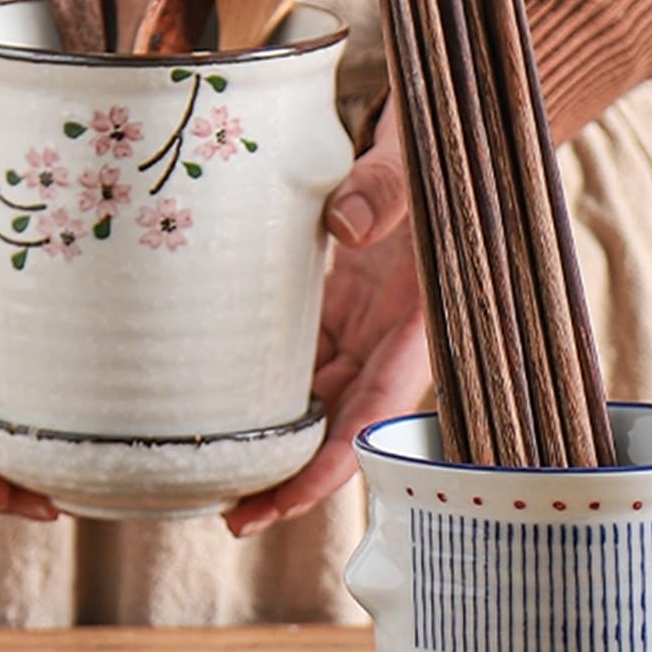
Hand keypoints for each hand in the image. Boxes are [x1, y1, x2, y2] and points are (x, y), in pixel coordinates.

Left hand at [226, 103, 428, 535]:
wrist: (439, 138)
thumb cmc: (439, 157)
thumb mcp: (419, 169)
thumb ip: (386, 192)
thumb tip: (346, 227)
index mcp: (422, 323)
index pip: (377, 412)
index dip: (335, 464)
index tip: (286, 500)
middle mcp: (389, 337)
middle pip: (340, 425)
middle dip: (292, 475)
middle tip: (234, 514)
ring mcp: (360, 325)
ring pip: (314, 398)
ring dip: (272, 437)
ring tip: (212, 471)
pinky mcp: (336, 306)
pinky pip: (297, 357)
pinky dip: (260, 385)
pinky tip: (214, 403)